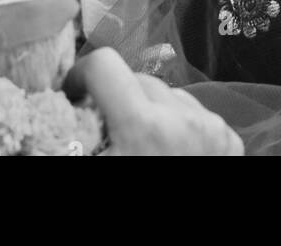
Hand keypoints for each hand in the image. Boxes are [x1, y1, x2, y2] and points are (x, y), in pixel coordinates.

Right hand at [66, 49, 244, 155]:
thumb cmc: (134, 217)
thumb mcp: (92, 166)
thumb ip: (73, 136)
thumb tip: (50, 111)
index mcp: (142, 128)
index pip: (103, 64)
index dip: (80, 74)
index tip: (73, 95)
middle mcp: (182, 121)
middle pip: (137, 80)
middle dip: (116, 98)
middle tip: (104, 130)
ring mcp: (211, 129)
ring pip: (168, 95)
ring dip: (151, 110)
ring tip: (141, 146)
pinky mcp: (230, 140)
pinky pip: (195, 114)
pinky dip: (179, 126)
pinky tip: (171, 152)